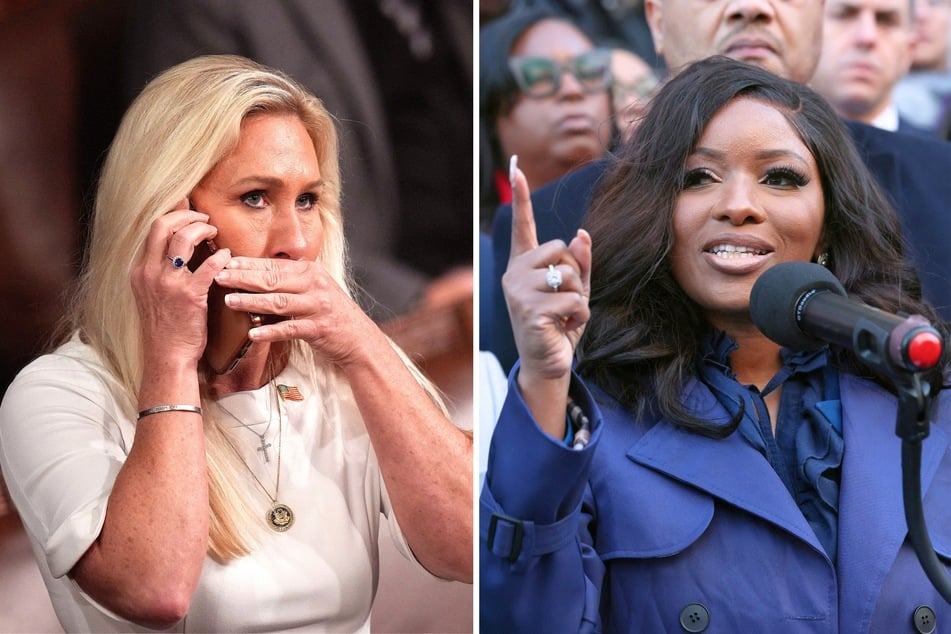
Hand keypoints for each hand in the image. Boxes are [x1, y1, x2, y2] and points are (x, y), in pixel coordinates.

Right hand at [131, 199, 228, 366]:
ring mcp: (168, 284)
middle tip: (205, 218)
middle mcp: (149, 273)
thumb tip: (178, 247)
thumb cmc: (167, 327)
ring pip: (183, 239)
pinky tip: (227, 256)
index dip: (173, 213)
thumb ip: (162, 270)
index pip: (153, 229)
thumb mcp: (153, 295)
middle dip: (187, 215)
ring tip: (214, 232)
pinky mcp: (189, 296)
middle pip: (163, 226)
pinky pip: (208, 266)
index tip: (188, 206)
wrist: (167, 356)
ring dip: (202, 230)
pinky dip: (220, 256)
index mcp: (140, 271)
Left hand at [214, 257, 381, 367]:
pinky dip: (270, 332)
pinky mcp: (318, 328)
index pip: (274, 265)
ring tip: (230, 301)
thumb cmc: (331, 313)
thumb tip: (259, 272)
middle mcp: (315, 285)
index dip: (249, 264)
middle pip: (273, 280)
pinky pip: (290, 329)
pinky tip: (253, 334)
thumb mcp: (315, 289)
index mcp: (311, 272)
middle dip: (243, 278)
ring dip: (252, 302)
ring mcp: (317, 307)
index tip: (227, 262)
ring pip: (278, 302)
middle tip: (219, 277)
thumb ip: (292, 280)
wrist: (358, 337)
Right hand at [503, 156, 591, 386]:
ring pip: (569, 274)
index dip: (520, 195)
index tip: (515, 165)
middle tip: (564, 301)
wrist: (548, 363)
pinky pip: (572, 298)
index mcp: (524, 265)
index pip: (524, 225)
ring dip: (579, 298)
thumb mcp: (575, 290)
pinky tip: (564, 326)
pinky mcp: (529, 310)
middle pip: (561, 250)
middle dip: (576, 275)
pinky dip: (579, 314)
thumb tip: (581, 234)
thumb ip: (579, 263)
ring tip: (564, 316)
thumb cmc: (560, 325)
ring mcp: (518, 291)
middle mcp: (514, 273)